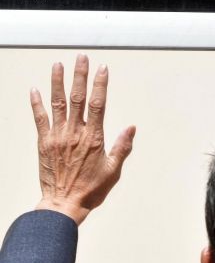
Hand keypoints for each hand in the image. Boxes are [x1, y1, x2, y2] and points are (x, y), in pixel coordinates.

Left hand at [32, 55, 134, 224]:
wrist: (63, 205)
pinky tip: (34, 90)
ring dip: (57, 83)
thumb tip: (132, 127)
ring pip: (57, 104)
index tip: (102, 68)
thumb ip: (122, 147)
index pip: (97, 104)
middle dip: (79, 75)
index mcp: (93, 138)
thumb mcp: (113, 170)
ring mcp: (57, 137)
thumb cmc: (91, 190)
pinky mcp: (44, 143)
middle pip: (77, 98)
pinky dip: (36, 103)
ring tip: (58, 65)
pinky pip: (40, 119)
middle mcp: (74, 133)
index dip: (100, 84)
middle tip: (81, 57)